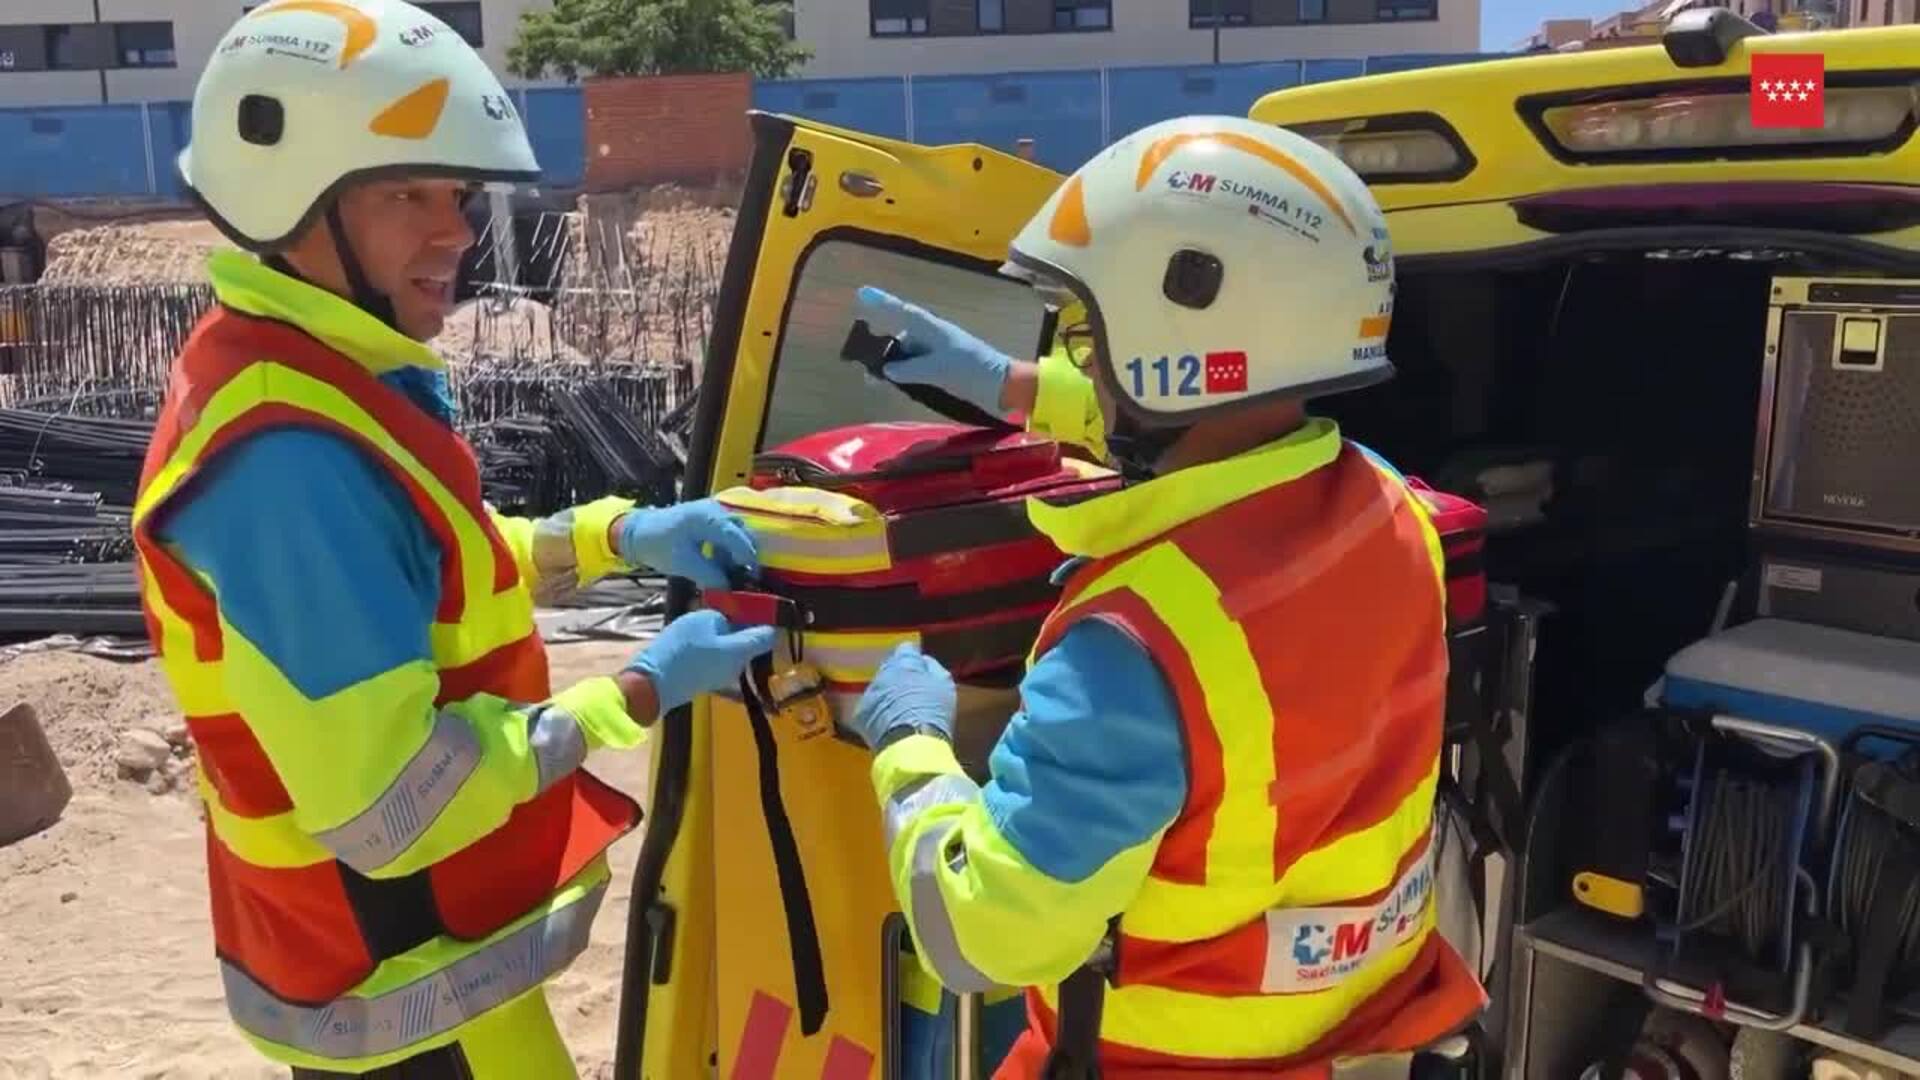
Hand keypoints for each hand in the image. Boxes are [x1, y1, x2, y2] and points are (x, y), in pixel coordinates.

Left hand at [616, 499, 757, 589]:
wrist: (637, 532)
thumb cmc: (657, 545)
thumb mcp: (684, 564)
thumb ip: (710, 575)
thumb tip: (730, 587)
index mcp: (706, 517)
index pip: (736, 536)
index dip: (747, 557)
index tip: (752, 575)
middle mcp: (714, 509)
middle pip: (741, 532)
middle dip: (745, 555)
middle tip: (745, 577)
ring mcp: (713, 510)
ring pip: (736, 532)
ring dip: (736, 552)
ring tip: (730, 572)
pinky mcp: (709, 516)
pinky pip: (727, 531)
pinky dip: (728, 547)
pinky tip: (720, 562)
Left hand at [625, 609, 776, 713]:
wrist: (650, 687)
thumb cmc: (695, 666)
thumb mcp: (732, 654)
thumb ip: (756, 640)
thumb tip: (776, 629)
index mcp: (709, 614)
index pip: (740, 617)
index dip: (752, 634)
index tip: (760, 653)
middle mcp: (692, 621)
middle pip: (725, 634)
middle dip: (736, 652)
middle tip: (741, 670)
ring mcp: (678, 638)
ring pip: (711, 648)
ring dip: (722, 664)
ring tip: (725, 680)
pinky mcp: (669, 655)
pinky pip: (697, 660)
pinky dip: (706, 670)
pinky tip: (707, 684)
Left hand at [847, 643, 956, 749]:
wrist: (912, 745)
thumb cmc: (933, 712)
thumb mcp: (944, 685)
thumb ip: (933, 668)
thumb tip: (924, 660)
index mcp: (904, 663)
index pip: (906, 650)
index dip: (913, 658)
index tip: (920, 669)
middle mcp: (883, 673)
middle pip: (889, 669)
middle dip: (898, 676)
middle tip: (911, 692)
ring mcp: (869, 693)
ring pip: (878, 688)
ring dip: (887, 694)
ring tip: (900, 710)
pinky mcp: (860, 714)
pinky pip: (870, 708)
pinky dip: (878, 713)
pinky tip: (888, 724)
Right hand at [854, 286, 1012, 415]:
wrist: (1002, 386)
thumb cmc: (972, 371)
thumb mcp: (938, 370)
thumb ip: (910, 369)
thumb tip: (888, 370)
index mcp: (933, 329)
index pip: (903, 312)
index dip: (882, 302)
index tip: (862, 293)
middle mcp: (934, 338)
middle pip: (902, 338)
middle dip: (884, 350)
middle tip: (867, 367)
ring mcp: (939, 354)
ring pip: (908, 356)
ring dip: (893, 366)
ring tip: (876, 381)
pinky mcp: (944, 370)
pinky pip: (917, 368)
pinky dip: (905, 375)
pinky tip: (896, 384)